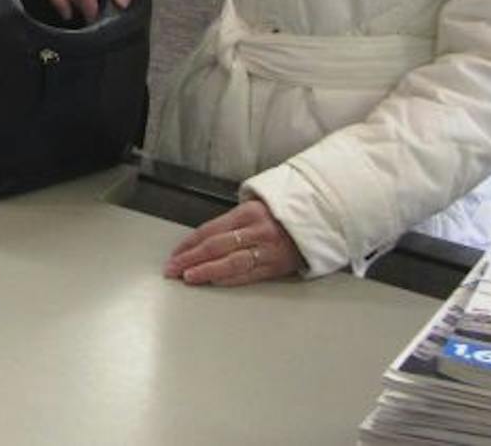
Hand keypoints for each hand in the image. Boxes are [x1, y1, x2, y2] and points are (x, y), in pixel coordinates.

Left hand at [164, 199, 304, 286]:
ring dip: (206, 271)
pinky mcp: (277, 266)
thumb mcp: (253, 208)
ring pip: (231, 263)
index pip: (209, 230)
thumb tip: (200, 241)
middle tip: (172, 269)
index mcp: (247, 213)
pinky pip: (249, 275)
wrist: (318, 220)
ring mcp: (268, 250)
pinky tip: (214, 282)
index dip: (188, 244)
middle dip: (190, 259)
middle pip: (216, 247)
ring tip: (189, 278)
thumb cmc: (280, 214)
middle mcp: (256, 231)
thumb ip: (230, 224)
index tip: (173, 255)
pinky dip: (229, 279)